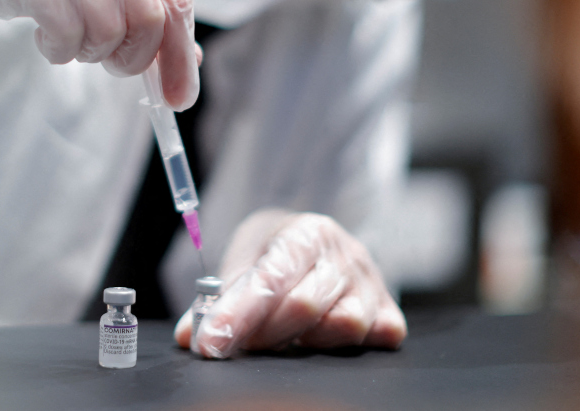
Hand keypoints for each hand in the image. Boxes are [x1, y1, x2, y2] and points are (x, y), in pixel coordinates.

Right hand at [0, 0, 198, 109]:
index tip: (179, 99)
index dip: (180, 56)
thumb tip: (191, 62)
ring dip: (88, 52)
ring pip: (106, 30)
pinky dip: (60, 49)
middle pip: (148, 19)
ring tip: (68, 39)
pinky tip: (46, 37)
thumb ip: (144, 4)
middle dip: (132, 58)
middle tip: (107, 62)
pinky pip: (64, 31)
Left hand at [174, 209, 406, 357]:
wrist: (313, 240)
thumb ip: (215, 300)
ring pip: (344, 325)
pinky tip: (322, 339)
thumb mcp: (242, 263)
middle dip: (264, 333)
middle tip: (239, 343)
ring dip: (307, 341)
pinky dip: (347, 347)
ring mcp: (372, 282)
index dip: (237, 314)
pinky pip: (377, 339)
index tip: (211, 343)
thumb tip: (189, 336)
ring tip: (285, 337)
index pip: (270, 277)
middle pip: (305, 305)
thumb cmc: (274, 253)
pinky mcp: (391, 311)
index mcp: (305, 232)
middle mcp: (344, 252)